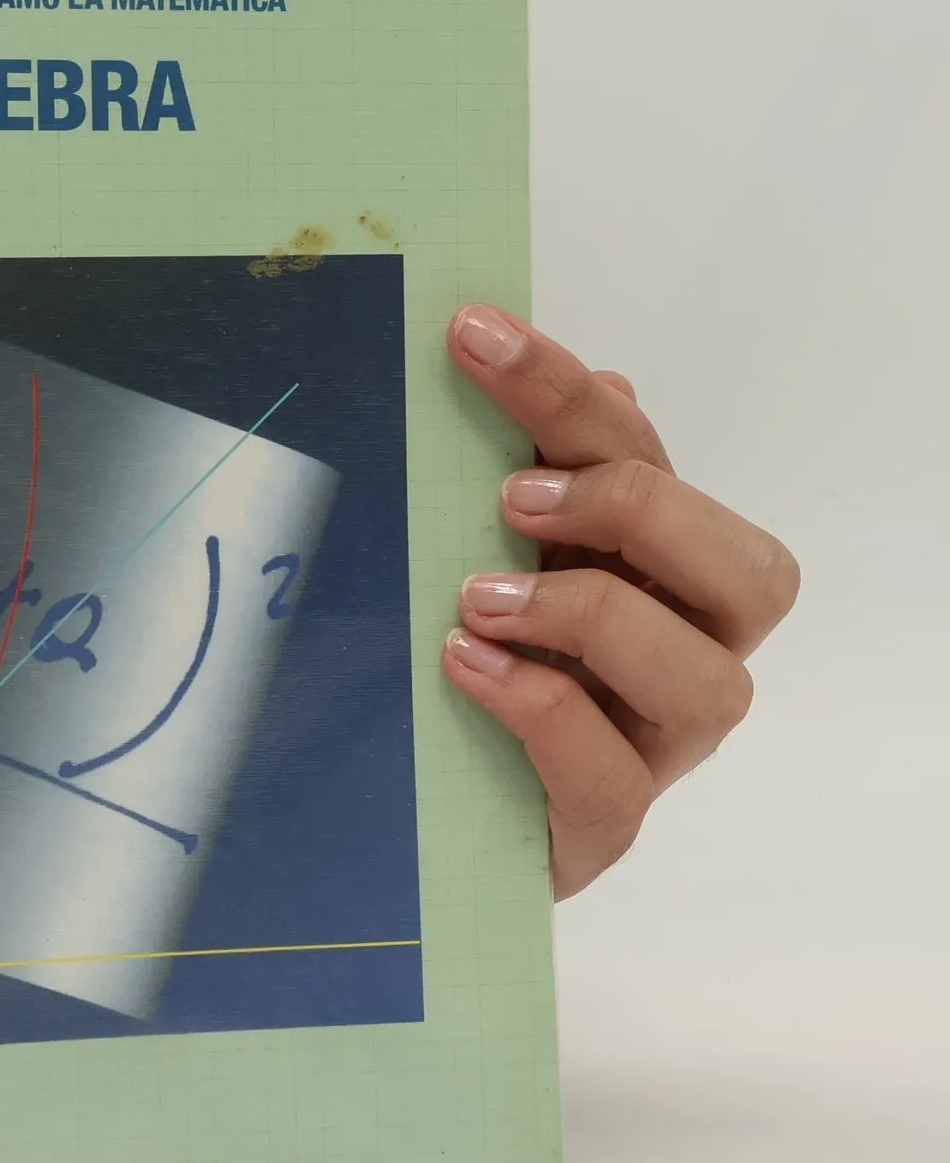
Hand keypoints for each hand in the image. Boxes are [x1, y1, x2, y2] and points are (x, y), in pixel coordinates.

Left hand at [442, 305, 797, 898]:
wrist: (411, 812)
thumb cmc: (447, 668)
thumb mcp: (460, 557)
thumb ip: (523, 480)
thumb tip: (606, 380)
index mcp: (650, 572)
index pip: (644, 459)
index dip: (568, 392)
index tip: (473, 335)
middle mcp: (679, 655)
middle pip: (750, 572)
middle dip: (639, 509)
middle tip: (515, 497)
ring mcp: (651, 748)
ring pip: (708, 680)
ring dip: (596, 617)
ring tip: (477, 599)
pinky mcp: (601, 828)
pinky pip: (611, 775)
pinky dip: (543, 706)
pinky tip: (465, 665)